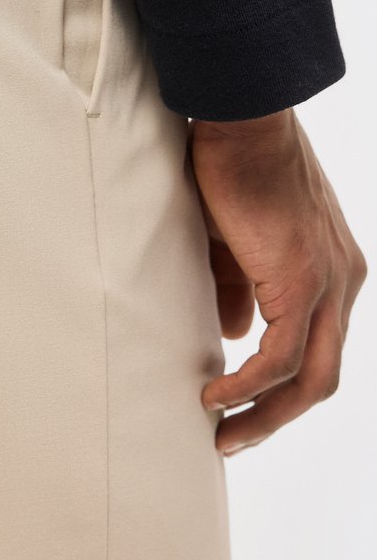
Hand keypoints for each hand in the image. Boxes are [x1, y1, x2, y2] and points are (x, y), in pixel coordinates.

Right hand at [188, 108, 366, 456]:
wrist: (244, 119)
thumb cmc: (234, 166)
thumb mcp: (234, 239)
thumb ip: (238, 288)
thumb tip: (233, 335)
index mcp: (333, 269)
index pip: (317, 347)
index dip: (281, 386)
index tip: (240, 406)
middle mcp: (343, 281)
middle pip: (324, 377)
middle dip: (277, 418)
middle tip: (234, 440)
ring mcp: (329, 281)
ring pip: (311, 376)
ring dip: (264, 414)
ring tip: (222, 431)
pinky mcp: (302, 278)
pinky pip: (281, 356)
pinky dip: (249, 384)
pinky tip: (216, 395)